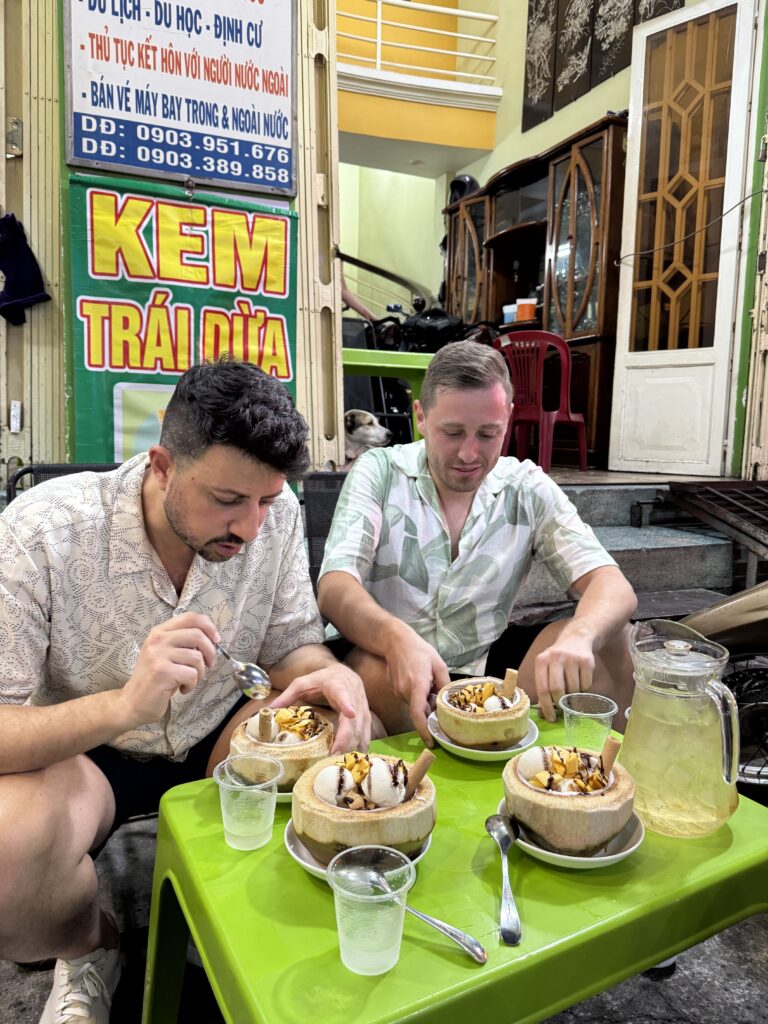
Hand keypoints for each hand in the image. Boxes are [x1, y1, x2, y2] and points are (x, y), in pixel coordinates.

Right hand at [120, 612, 217, 726]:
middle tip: (209, 664)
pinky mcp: (162, 671)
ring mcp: (158, 655)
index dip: (208, 626)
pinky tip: (182, 689)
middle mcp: (158, 640)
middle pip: (197, 635)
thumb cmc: (154, 678)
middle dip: (210, 652)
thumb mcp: (165, 653)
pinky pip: (192, 674)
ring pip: (197, 657)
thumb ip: (182, 642)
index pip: (190, 617)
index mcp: (160, 631)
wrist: (133, 702)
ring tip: (189, 680)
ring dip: (200, 672)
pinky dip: (192, 684)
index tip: (215, 640)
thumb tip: (211, 638)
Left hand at [270, 664, 371, 752]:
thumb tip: (269, 710)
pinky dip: (361, 747)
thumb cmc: (321, 679)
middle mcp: (354, 697)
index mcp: (338, 686)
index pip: (344, 694)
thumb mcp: (302, 683)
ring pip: (362, 729)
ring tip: (341, 762)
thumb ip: (287, 695)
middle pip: (354, 720)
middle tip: (333, 755)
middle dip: (346, 738)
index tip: (350, 713)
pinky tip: (353, 760)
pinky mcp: (366, 717)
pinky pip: (366, 734)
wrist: (344, 673)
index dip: (348, 704)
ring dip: (353, 746)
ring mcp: (362, 708)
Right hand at [385, 634, 449, 745]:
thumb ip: (444, 685)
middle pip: (420, 711)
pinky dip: (419, 698)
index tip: (432, 742)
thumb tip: (449, 704)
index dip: (424, 730)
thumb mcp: (438, 665)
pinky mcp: (396, 690)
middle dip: (431, 714)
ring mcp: (398, 692)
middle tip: (443, 709)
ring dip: (425, 704)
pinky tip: (423, 684)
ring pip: (415, 706)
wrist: (396, 641)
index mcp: (417, 685)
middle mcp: (404, 691)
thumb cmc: (419, 651)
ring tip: (432, 688)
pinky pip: (410, 700)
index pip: (418, 713)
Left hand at [534, 627, 595, 722]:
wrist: (576, 638)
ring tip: (572, 690)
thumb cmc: (558, 659)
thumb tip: (542, 713)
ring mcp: (572, 658)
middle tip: (563, 707)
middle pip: (557, 689)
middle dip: (560, 702)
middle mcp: (556, 657)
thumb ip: (544, 687)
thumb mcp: (546, 667)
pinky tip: (581, 681)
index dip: (546, 706)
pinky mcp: (587, 661)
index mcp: (542, 660)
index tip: (551, 718)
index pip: (542, 688)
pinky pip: (586, 685)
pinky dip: (584, 689)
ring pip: (573, 689)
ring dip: (573, 696)